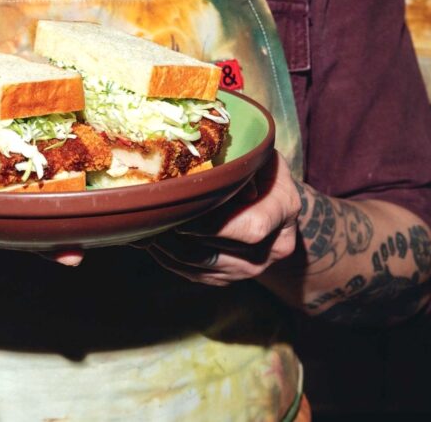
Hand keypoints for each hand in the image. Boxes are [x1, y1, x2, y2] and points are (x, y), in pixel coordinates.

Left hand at [142, 151, 298, 286]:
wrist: (275, 198)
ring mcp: (254, 267)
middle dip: (180, 236)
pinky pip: (198, 276)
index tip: (182, 212)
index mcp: (284, 209)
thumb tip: (210, 175)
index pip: (252, 228)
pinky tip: (152, 242)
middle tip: (151, 218)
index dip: (213, 225)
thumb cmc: (261, 165)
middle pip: (220, 251)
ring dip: (169, 251)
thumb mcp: (259, 153)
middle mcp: (274, 246)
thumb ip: (239, 161)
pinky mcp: (233, 277)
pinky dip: (171, 261)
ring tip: (145, 229)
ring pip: (204, 267)